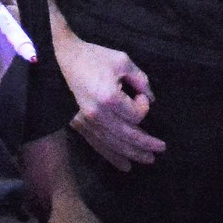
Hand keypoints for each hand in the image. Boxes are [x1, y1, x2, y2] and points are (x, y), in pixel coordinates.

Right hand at [57, 33, 164, 171]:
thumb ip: (140, 79)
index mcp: (109, 98)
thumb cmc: (93, 57)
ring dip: (132, 154)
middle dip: (146, 144)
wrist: (61, 59)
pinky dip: (112, 156)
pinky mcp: (79, 124)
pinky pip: (98, 144)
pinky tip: (125, 165)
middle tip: (161, 149)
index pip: (136, 114)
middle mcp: (98, 114)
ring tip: (148, 160)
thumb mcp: (122, 61)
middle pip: (127, 136)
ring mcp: (87, 122)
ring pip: (114, 144)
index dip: (144, 106)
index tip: (141, 94)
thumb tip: (151, 98)